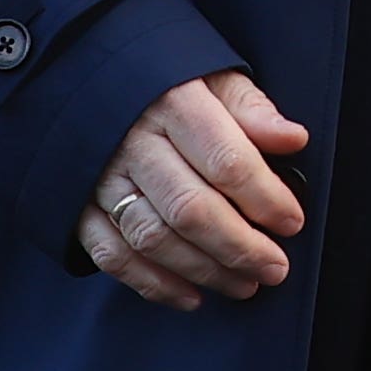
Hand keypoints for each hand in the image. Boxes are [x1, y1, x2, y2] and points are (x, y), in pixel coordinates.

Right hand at [75, 71, 309, 310]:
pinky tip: (191, 295)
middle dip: (239, 247)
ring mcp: (99, 178)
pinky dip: (152, 283)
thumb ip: (252, 109)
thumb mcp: (214, 75)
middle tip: (275, 268)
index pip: (226, 160)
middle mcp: (132, 143)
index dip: (264, 197)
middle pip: (190, 208)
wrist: (85, 78)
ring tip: (243, 284)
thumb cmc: (168, 81)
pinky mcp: (77, 207)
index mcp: (174, 103)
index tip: (293, 222)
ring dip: (202, 270)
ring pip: (153, 238)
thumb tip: (293, 139)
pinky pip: (112, 255)